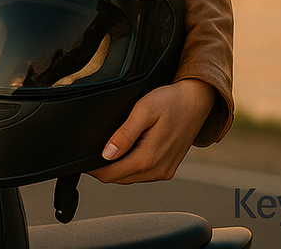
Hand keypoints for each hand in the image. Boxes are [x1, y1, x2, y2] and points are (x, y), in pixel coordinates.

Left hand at [88, 78, 215, 184]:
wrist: (197, 101)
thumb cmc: (171, 102)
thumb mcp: (143, 111)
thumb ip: (124, 134)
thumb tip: (107, 153)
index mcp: (149, 158)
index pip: (111, 175)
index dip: (93, 169)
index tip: (82, 159)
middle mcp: (158, 170)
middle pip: (119, 179)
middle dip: (103, 169)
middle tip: (91, 153)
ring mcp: (164, 171)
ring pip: (130, 178)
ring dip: (117, 169)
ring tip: (107, 151)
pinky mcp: (168, 168)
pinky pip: (143, 175)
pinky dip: (130, 168)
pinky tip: (126, 153)